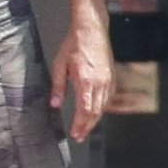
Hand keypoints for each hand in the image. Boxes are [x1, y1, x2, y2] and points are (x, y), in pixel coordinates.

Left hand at [50, 15, 112, 142]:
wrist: (92, 30)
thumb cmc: (75, 45)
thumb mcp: (59, 65)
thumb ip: (58, 86)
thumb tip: (55, 104)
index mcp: (85, 80)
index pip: (84, 109)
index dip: (80, 124)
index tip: (75, 133)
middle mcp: (100, 82)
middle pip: (96, 112)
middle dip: (87, 126)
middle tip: (79, 137)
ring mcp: (108, 80)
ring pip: (104, 107)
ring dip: (95, 120)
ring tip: (86, 129)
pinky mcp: (112, 77)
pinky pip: (109, 98)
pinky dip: (102, 109)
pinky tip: (96, 113)